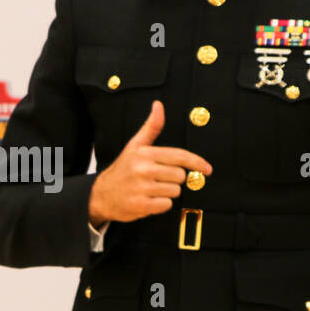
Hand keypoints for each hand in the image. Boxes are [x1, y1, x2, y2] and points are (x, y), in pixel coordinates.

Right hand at [88, 101, 212, 226]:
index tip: (208, 169)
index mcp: (144, 153)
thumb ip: (151, 127)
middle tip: (159, 179)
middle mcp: (142, 169)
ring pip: (175, 191)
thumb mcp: (135, 145)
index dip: (197, 162)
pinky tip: (148, 199)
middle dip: (174, 179)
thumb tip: (158, 105)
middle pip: (180, 176)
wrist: (101, 194)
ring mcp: (141, 188)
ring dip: (167, 192)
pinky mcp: (140, 205)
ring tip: (152, 189)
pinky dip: (160, 204)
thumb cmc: (124, 169)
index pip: (179, 156)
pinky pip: (166, 205)